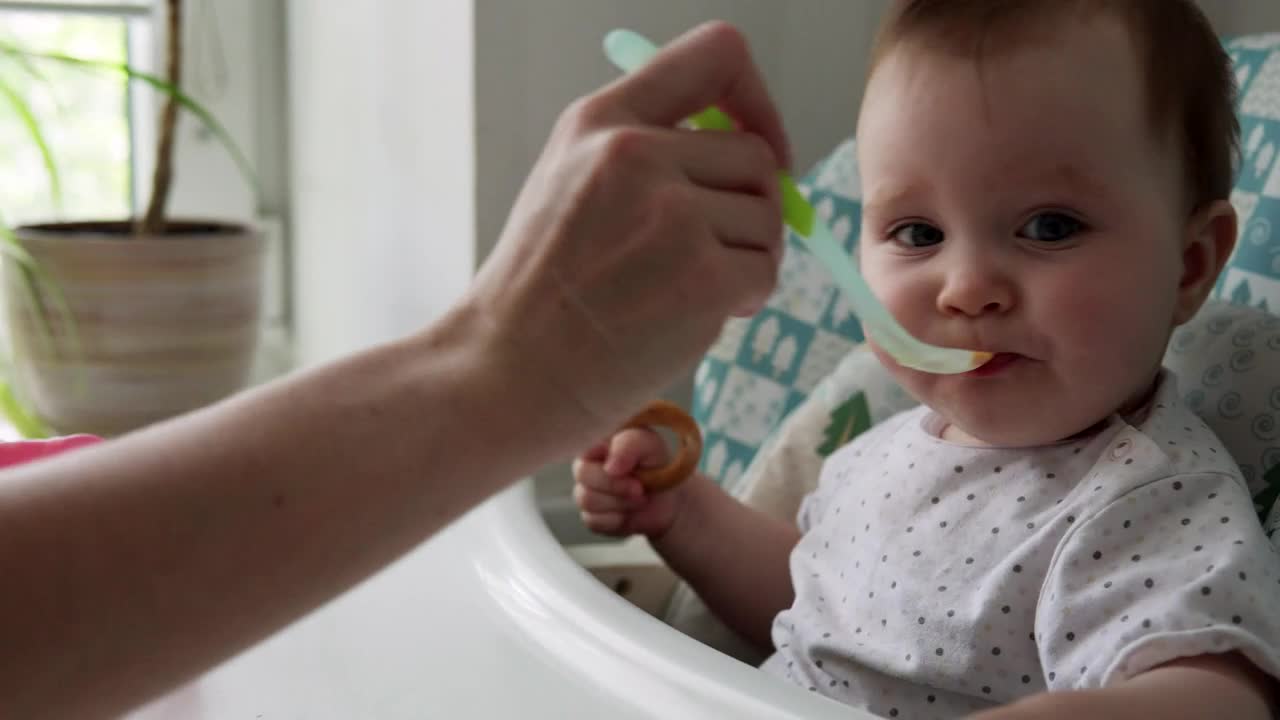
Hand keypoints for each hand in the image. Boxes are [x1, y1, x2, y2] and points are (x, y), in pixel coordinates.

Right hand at [465, 21, 789, 453]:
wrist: (505, 373)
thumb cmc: (538, 291)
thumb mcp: (567, 180)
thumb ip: (646, 147)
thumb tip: (754, 153)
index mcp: (601, 120)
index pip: (719, 53)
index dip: (757, 99)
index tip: (756, 144)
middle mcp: (636, 154)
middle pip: (757, 156)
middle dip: (748, 207)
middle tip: (705, 252)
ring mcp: (671, 216)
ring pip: (768, 219)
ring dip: (745, 258)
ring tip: (684, 288)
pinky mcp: (701, 279)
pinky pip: (765, 272)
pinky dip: (744, 299)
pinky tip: (691, 316)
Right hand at [573, 428, 688, 537]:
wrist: (667, 499)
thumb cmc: (655, 464)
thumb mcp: (649, 445)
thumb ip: (629, 445)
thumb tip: (610, 467)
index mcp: (596, 443)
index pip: (581, 445)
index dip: (602, 458)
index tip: (629, 468)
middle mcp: (585, 466)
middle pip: (583, 474)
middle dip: (616, 485)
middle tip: (639, 488)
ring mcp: (585, 492)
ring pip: (587, 500)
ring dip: (620, 503)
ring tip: (639, 499)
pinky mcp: (590, 516)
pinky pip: (593, 521)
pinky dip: (617, 520)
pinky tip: (630, 512)